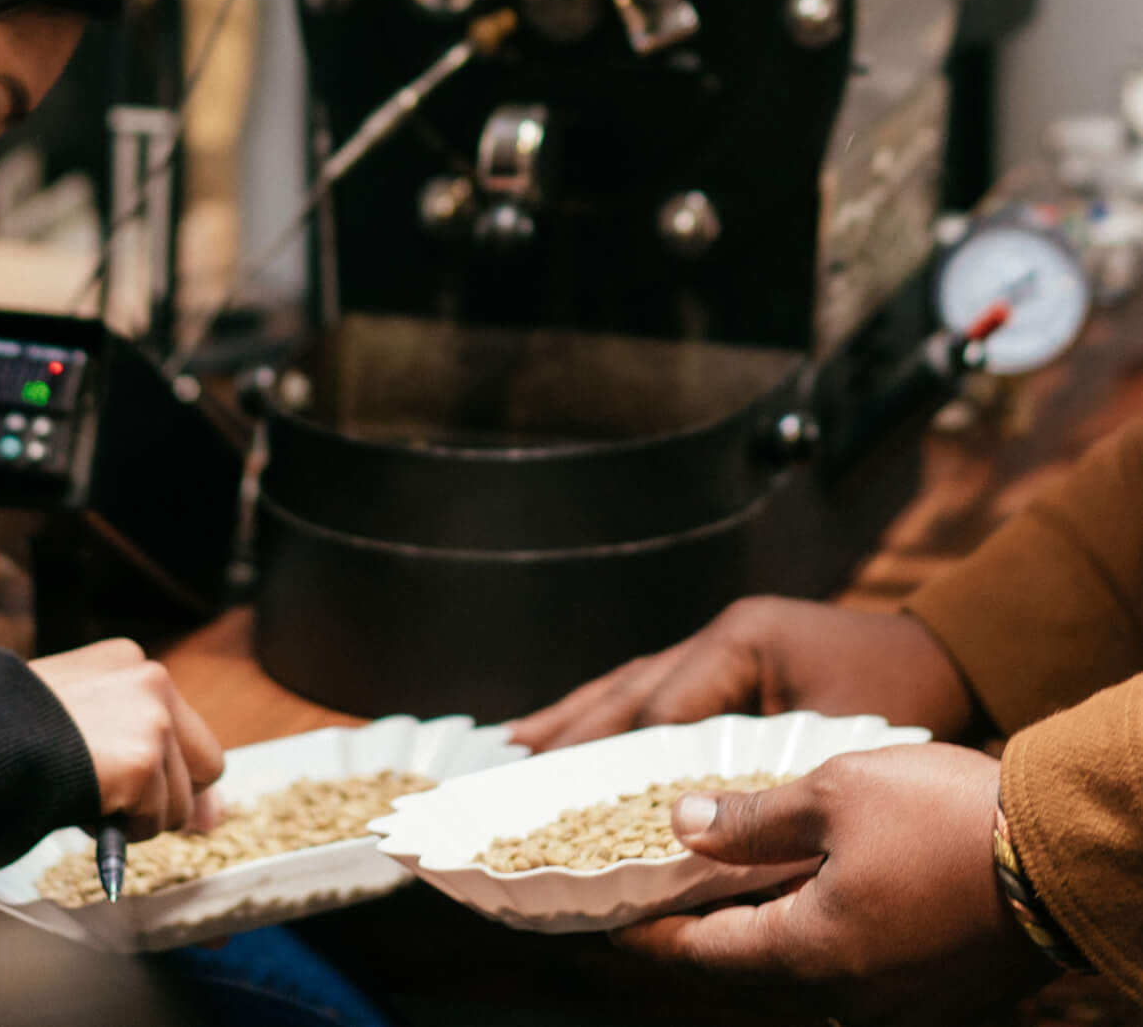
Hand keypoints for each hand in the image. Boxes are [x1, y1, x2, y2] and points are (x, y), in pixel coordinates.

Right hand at [30, 639, 223, 837]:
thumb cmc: (6, 734)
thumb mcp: (74, 717)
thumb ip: (126, 738)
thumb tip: (204, 804)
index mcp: (127, 661)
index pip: (181, 724)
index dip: (170, 770)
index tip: (153, 795)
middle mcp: (151, 679)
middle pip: (207, 762)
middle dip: (172, 794)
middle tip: (128, 811)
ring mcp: (152, 719)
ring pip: (181, 801)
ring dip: (140, 817)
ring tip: (90, 802)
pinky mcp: (142, 762)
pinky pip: (155, 821)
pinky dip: (125, 832)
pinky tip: (88, 811)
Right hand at [509, 599, 975, 750]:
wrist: (949, 656)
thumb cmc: (902, 695)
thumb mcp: (833, 737)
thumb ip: (762, 773)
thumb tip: (691, 820)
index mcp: (738, 643)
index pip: (661, 708)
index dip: (614, 755)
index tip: (567, 790)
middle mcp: (719, 639)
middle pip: (629, 687)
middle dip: (570, 726)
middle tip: (510, 759)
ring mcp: (721, 648)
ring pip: (633, 684)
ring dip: (578, 716)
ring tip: (519, 743)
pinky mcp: (730, 667)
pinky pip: (658, 692)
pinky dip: (615, 716)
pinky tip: (582, 734)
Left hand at [612, 744, 1051, 1025]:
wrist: (1060, 853)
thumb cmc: (944, 816)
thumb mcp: (832, 794)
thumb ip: (750, 821)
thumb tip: (681, 826)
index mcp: (812, 955)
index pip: (703, 957)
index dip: (649, 937)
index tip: (606, 923)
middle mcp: (847, 997)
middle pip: (747, 971)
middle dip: (697, 936)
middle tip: (653, 899)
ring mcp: (895, 1003)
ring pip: (798, 972)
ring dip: (755, 933)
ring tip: (718, 886)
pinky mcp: (933, 993)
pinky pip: (848, 970)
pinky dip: (809, 934)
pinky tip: (798, 890)